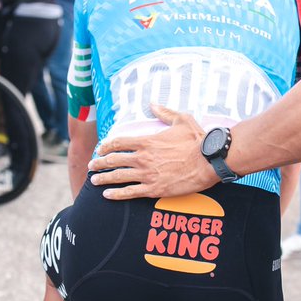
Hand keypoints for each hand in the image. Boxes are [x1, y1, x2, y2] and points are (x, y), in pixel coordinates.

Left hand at [88, 104, 216, 199]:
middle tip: (92, 166)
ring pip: (118, 176)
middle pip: (113, 160)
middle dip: (99, 163)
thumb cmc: (197, 140)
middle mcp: (143, 158)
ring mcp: (147, 174)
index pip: (119, 142)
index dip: (106, 146)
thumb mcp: (181, 119)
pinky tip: (107, 195)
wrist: (209, 160)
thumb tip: (153, 104)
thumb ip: (164, 113)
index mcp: (147, 141)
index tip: (99, 150)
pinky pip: (130, 192)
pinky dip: (116, 194)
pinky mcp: (154, 189)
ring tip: (94, 181)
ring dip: (103, 178)